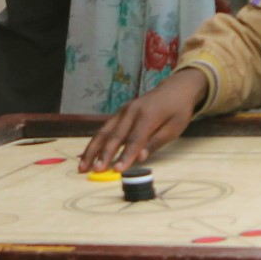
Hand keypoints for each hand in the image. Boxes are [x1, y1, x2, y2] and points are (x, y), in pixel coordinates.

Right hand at [79, 69, 205, 171]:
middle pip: (115, 136)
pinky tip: (88, 154)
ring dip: (92, 150)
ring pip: (104, 132)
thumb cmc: (177, 111)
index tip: (117, 170)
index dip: (125, 156)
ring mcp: (123, 111)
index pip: (135, 139)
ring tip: (83, 166)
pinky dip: (95, 142)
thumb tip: (140, 158)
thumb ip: (155, 143)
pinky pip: (105, 129)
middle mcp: (131, 111)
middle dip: (104, 155)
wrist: (175, 88)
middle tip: (95, 170)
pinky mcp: (120, 113)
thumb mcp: (174, 128)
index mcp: (148, 115)